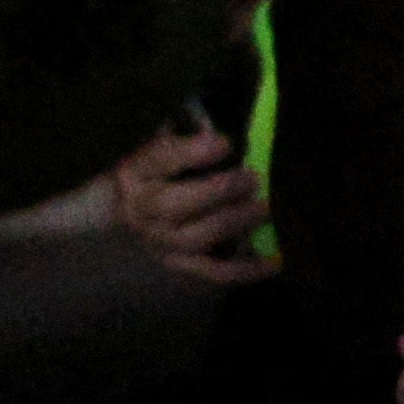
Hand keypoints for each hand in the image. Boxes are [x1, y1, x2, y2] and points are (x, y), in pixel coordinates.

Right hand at [106, 126, 272, 284]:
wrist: (127, 207)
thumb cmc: (156, 166)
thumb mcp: (160, 140)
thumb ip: (186, 133)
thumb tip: (222, 130)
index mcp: (136, 170)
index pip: (158, 159)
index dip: (191, 153)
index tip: (225, 143)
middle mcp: (141, 210)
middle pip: (172, 206)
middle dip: (217, 192)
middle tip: (253, 179)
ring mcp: (159, 242)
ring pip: (194, 239)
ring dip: (232, 223)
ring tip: (264, 209)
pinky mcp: (179, 265)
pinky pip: (212, 273)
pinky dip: (245, 270)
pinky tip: (275, 262)